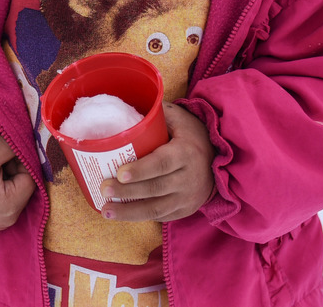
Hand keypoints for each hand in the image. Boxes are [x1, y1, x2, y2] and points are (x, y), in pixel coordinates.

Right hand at [0, 135, 36, 230]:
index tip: (8, 151)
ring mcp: (1, 224)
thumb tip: (28, 138)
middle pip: (24, 187)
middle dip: (15, 169)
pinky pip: (7, 201)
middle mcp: (10, 220)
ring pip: (16, 193)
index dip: (22, 161)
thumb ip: (11, 146)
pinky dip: (1, 188)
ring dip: (8, 177)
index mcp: (11, 207)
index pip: (30, 178)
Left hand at [97, 102, 213, 222]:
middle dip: (127, 191)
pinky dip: (140, 216)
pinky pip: (161, 216)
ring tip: (105, 210)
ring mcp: (188, 198)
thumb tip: (126, 106)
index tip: (119, 172)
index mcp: (187, 153)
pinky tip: (121, 214)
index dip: (141, 170)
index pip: (162, 164)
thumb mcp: (180, 119)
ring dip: (129, 212)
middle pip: (155, 188)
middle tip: (104, 188)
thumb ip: (157, 115)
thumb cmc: (191, 136)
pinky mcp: (184, 210)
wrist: (218, 161)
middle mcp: (189, 178)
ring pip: (157, 209)